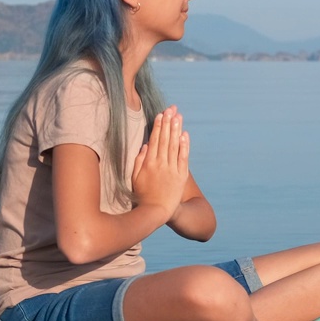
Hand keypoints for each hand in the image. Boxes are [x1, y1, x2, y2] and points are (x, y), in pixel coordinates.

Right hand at [132, 106, 189, 220]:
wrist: (158, 211)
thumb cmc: (142, 195)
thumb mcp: (134, 178)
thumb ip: (138, 161)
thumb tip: (144, 146)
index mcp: (148, 164)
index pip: (154, 140)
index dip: (158, 126)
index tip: (160, 115)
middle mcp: (161, 164)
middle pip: (166, 139)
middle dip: (168, 123)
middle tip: (171, 109)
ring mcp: (172, 169)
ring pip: (175, 145)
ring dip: (176, 129)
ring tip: (178, 116)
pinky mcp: (181, 175)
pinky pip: (183, 157)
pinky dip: (184, 145)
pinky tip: (184, 134)